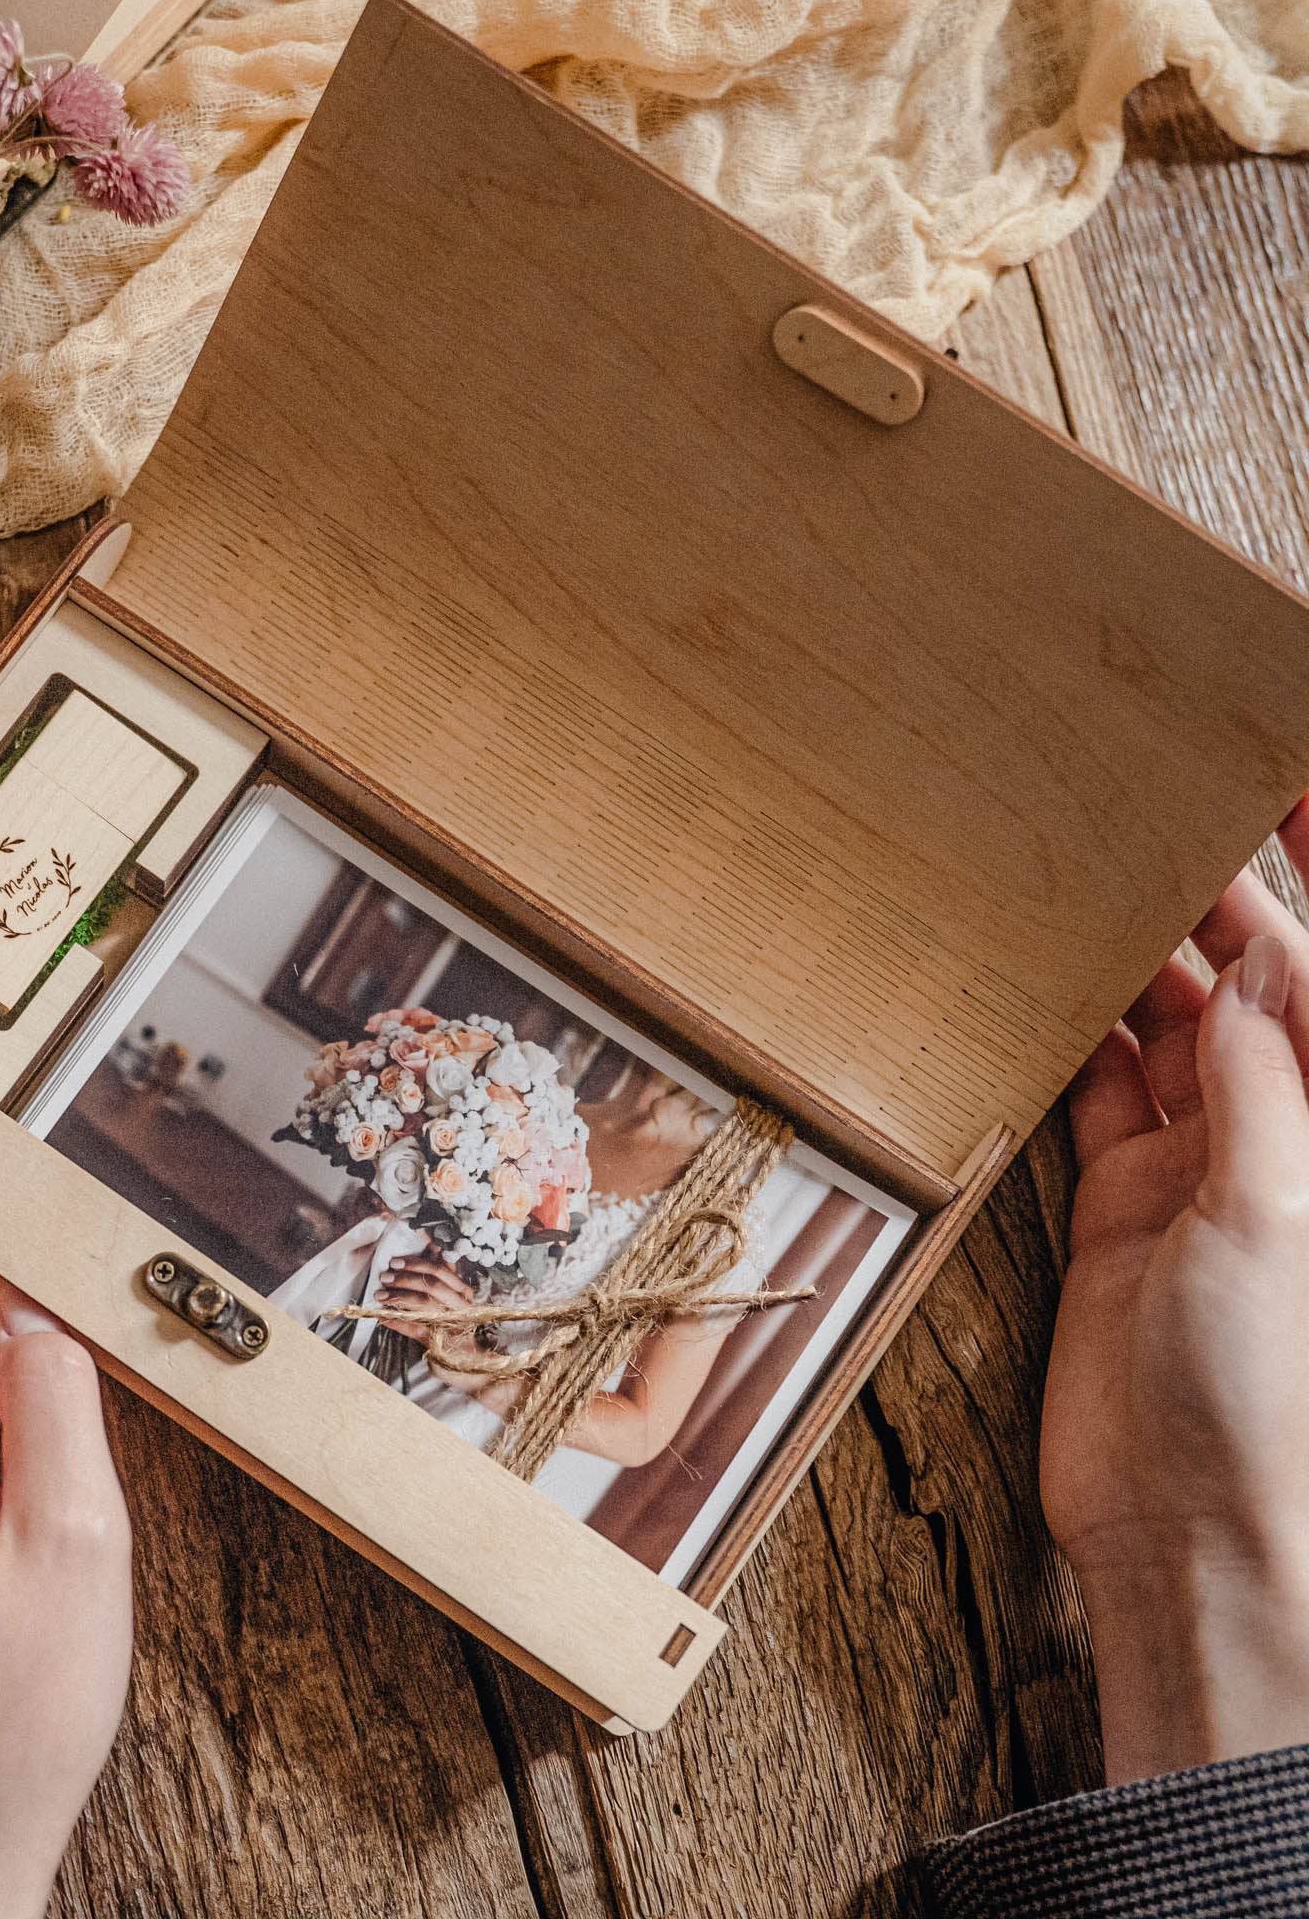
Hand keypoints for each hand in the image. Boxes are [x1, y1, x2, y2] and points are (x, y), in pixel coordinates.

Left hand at [374, 1252, 504, 1400]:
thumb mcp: (455, 1300)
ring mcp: (451, 1325)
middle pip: (432, 1286)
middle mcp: (460, 1308)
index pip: (440, 1271)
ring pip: (424, 1305)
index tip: (396, 1261)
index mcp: (463, 1294)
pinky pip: (415, 1329)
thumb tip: (434, 1248)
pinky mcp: (440, 1344)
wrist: (472, 1365)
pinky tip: (382, 1317)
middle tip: (385, 1276)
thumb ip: (445, 1276)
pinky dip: (397, 1322)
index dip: (416, 1264)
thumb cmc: (457, 1327)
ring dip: (398, 1298)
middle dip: (405, 1278)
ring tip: (380, 1295)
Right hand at [1049, 799, 1308, 1783]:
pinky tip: (1050, 992)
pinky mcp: (1121, 1206)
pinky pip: (1100, 1099)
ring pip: (1169, 1039)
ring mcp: (1198, 1175)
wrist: (1178, 1524)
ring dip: (1136, 972)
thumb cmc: (1263, 1401)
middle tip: (1145, 833)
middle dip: (1212, 921)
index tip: (1265, 809)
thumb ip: (1256, 1094)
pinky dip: (1077, 1045)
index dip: (1298, 901)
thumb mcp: (1268, 1223)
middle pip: (1251, 1003)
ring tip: (1086, 892)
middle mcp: (1280, 1147)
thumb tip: (1246, 976)